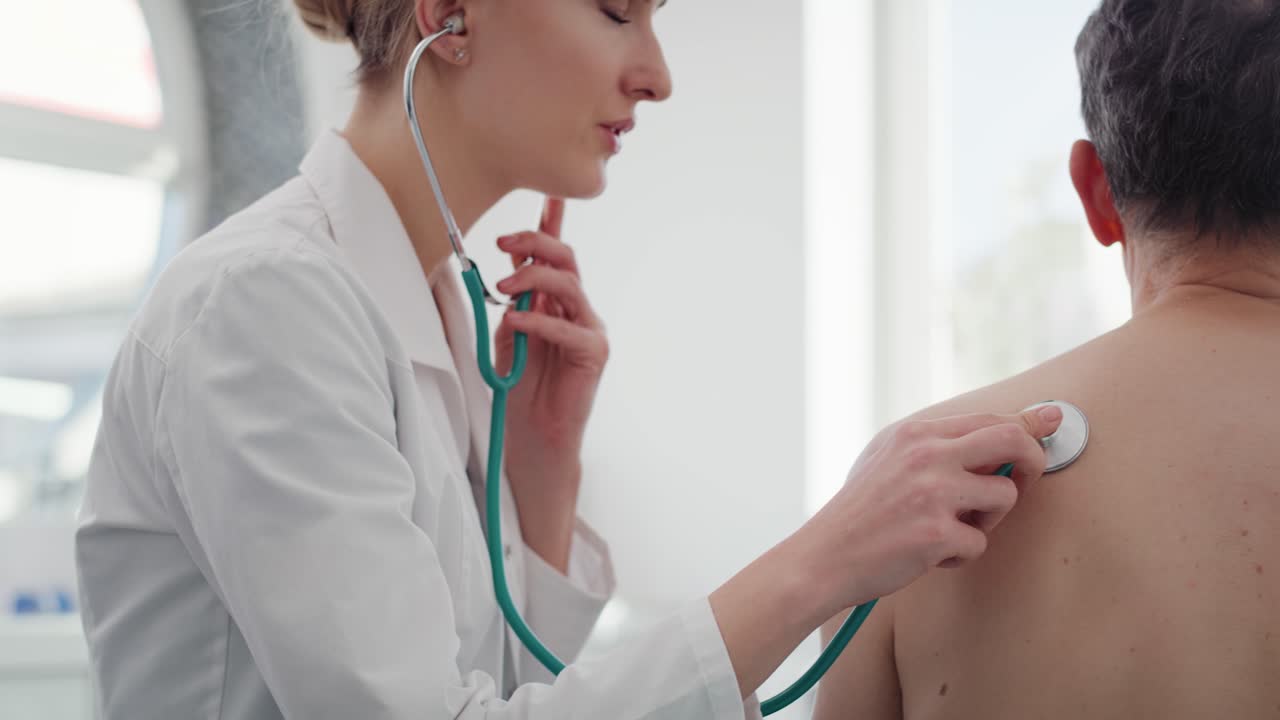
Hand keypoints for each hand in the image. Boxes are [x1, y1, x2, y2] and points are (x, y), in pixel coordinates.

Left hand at [493, 198, 608, 563]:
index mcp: (554, 304)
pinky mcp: (594, 354)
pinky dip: (539, 320)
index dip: (551, 223)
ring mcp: (589, 331)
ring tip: (504, 292)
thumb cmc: (517, 392)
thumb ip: (509, 305)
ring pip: (569, 285)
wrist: (530, 441)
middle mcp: (576, 311)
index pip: (556, 255)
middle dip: (534, 243)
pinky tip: (515, 322)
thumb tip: (497, 268)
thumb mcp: (504, 338)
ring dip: (533, 279)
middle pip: (564, 259)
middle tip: (502, 244)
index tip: (545, 195)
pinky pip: (569, 327)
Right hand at [797, 406, 1062, 612]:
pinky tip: (929, 556)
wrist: (824, 556)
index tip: (1047, 429)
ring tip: (954, 529)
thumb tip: (999, 432)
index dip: (1025, 428)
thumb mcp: (889, 461)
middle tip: (1026, 481)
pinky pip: (979, 543)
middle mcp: (926, 455)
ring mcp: (932, 493)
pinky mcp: (936, 534)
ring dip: (990, 519)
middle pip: (1012, 438)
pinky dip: (960, 555)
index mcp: (915, 434)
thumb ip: (940, 446)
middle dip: (1034, 460)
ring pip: (1005, 494)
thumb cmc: (862, 512)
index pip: (989, 418)